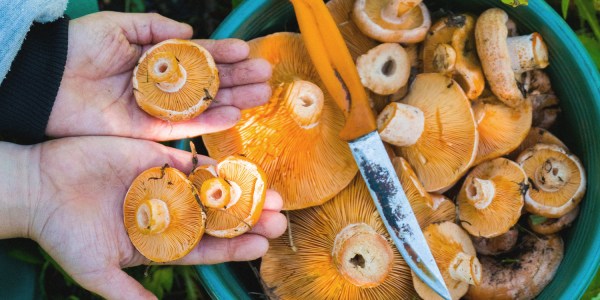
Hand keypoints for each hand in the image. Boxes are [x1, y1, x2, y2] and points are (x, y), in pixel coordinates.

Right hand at [25, 136, 285, 298]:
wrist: (39, 187)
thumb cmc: (64, 232)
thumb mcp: (98, 271)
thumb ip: (129, 295)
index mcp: (160, 243)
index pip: (205, 249)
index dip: (233, 249)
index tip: (260, 247)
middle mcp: (170, 215)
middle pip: (218, 220)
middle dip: (249, 220)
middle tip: (279, 219)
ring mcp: (168, 186)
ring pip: (214, 191)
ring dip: (244, 193)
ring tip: (273, 195)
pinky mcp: (160, 159)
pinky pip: (195, 163)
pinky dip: (218, 167)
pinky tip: (243, 169)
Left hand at [49, 11, 271, 139]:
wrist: (47, 81)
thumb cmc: (78, 47)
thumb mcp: (118, 26)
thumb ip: (155, 28)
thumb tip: (191, 31)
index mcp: (156, 58)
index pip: (198, 56)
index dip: (223, 54)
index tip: (248, 51)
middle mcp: (161, 85)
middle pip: (207, 83)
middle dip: (238, 78)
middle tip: (266, 77)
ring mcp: (156, 109)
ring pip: (203, 106)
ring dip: (233, 101)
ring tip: (261, 96)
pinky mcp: (146, 130)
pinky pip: (184, 127)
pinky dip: (209, 123)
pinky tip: (234, 115)